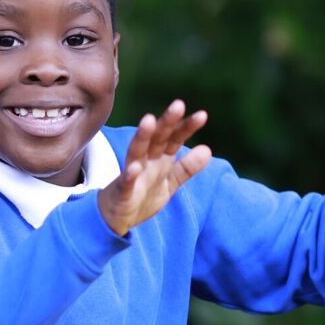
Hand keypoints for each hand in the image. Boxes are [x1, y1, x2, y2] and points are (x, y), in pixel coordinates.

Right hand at [97, 99, 213, 237]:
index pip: (174, 139)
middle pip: (157, 139)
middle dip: (167, 122)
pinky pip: (125, 182)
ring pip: (136, 152)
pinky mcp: (122, 193)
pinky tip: (134, 167)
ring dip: (142, 137)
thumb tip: (208, 149)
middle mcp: (146, 162)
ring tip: (149, 120)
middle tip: (178, 105)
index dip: (186, 128)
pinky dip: (129, 175)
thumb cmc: (142, 196)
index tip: (202, 115)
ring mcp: (132, 175)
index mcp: (159, 159)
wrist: (116, 220)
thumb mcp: (169, 183)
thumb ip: (187, 168)